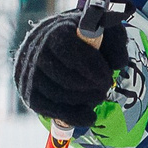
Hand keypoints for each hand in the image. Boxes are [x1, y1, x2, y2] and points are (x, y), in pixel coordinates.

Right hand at [13, 9, 126, 125]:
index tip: (107, 77)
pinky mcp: (29, 93)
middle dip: (89, 87)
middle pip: (63, 76)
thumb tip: (118, 64)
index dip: (90, 66)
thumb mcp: (106, 32)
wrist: (56, 45)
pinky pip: (50, 110)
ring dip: (83, 100)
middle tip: (104, 89)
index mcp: (55, 31)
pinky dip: (72, 116)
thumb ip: (116, 43)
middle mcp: (36, 51)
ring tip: (99, 96)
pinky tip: (90, 116)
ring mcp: (29, 74)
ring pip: (57, 94)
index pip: (68, 49)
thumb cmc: (85, 39)